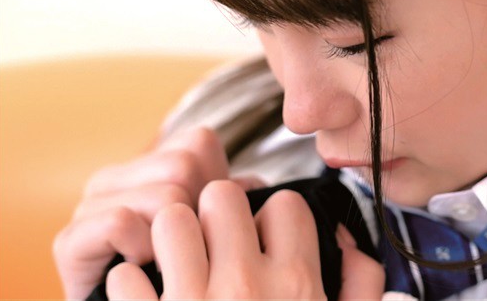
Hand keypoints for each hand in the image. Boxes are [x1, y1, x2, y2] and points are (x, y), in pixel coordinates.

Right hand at [53, 127, 248, 299]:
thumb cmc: (185, 276)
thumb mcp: (217, 230)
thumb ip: (236, 201)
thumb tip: (253, 186)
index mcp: (148, 165)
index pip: (199, 143)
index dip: (215, 183)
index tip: (209, 223)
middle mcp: (115, 177)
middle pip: (184, 165)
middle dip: (198, 213)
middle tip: (189, 248)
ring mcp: (89, 205)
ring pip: (160, 195)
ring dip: (175, 239)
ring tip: (168, 262)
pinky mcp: (70, 240)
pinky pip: (121, 222)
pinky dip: (142, 249)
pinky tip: (145, 268)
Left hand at [104, 181, 384, 299]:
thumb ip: (360, 284)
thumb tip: (346, 243)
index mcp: (296, 285)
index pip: (285, 203)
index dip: (276, 216)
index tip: (267, 238)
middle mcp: (244, 286)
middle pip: (223, 195)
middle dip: (221, 213)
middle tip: (221, 240)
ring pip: (171, 219)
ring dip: (174, 235)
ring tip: (181, 259)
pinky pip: (126, 275)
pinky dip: (133, 283)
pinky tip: (151, 298)